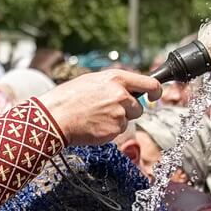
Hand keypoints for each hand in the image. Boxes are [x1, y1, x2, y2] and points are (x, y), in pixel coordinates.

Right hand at [39, 69, 160, 145]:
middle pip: (138, 107)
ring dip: (116, 121)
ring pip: (127, 120)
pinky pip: (117, 132)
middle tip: (108, 110)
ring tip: (95, 117)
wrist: (54, 117)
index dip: (156, 91)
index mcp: (116, 78)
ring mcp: (119, 114)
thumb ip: (113, 84)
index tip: (155, 95)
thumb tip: (127, 88)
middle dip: (128, 111)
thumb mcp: (92, 80)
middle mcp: (121, 95)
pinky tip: (93, 125)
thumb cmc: (68, 98)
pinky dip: (108, 131)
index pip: (149, 83)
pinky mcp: (114, 130)